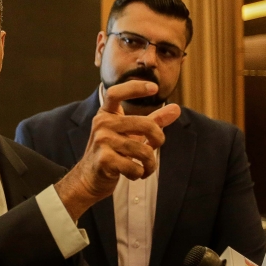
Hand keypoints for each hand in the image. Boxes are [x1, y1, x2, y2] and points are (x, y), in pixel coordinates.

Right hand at [56, 80, 180, 219]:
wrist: (89, 178)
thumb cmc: (113, 152)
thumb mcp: (131, 134)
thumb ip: (153, 121)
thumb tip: (177, 108)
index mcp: (107, 114)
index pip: (116, 93)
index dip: (135, 87)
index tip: (154, 88)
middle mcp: (102, 123)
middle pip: (145, 124)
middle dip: (158, 138)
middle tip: (156, 147)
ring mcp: (101, 141)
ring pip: (142, 150)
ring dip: (150, 163)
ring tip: (146, 168)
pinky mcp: (104, 160)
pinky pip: (134, 167)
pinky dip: (139, 173)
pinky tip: (134, 174)